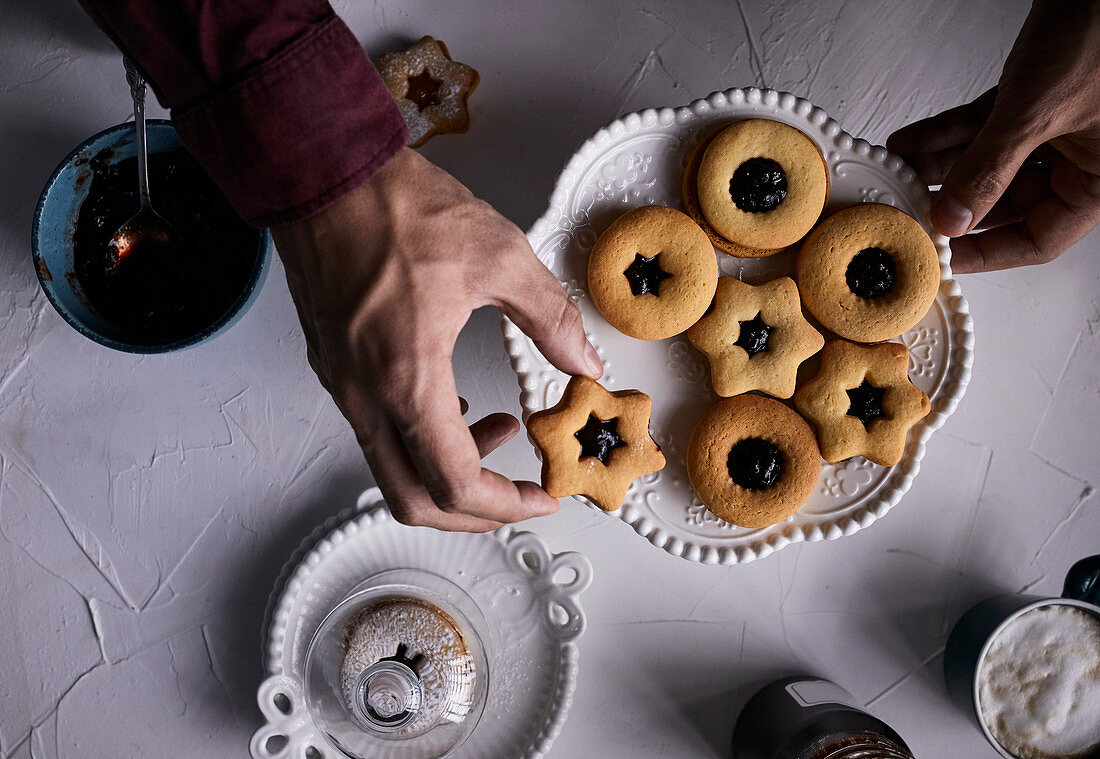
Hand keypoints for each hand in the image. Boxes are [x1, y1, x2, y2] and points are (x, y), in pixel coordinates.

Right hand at [272, 146, 602, 530]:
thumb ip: (550, 318)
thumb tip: (585, 359)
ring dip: (447, 470)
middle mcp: (365, 395)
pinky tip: (456, 402)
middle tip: (519, 493)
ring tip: (500, 428)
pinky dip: (421, 438)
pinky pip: (377, 432)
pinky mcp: (334, 367)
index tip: (542, 496)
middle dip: (473, 512)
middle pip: (413, 500)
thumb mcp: (498, 255)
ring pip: (393, 468)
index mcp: (407, 377)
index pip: (455, 485)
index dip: (507, 506)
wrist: (323, 172)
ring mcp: (342, 384)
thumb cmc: (395, 207)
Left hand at [886, 0, 1099, 272]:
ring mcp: (1055, 129)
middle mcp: (1080, 158)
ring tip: (898, 173)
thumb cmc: (1098, 32)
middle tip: (907, 212)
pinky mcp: (1032, 98)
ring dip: (939, 167)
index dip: (986, 252)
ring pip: (987, 162)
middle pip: (1004, 201)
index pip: (1038, 239)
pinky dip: (945, 134)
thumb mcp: (1036, 114)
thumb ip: (989, 169)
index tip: (940, 257)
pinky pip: (981, 127)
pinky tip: (909, 143)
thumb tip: (952, 217)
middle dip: (952, 203)